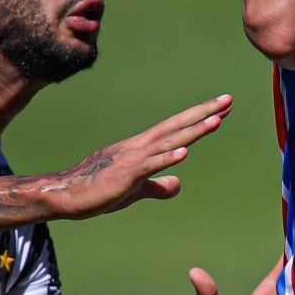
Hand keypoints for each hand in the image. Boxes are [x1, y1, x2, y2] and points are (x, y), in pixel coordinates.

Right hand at [54, 95, 231, 219]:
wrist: (66, 195)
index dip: (199, 118)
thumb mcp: (135, 189)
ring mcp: (132, 159)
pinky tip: (184, 153)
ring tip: (216, 120)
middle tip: (228, 99)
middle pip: (177, 126)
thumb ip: (158, 186)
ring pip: (168, 142)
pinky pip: (149, 165)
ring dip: (193, 131)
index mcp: (142, 148)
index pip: (176, 128)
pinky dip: (167, 158)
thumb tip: (178, 184)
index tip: (222, 108)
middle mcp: (139, 147)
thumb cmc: (98, 190)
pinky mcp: (125, 176)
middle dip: (204, 113)